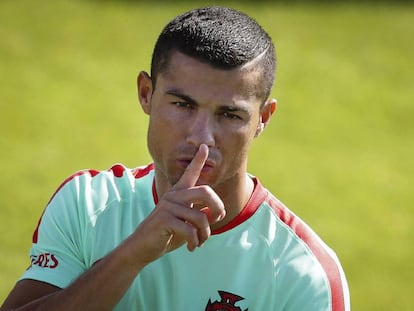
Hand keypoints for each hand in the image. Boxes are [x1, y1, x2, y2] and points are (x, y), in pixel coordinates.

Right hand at [126, 144, 225, 266]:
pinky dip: (195, 241)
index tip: (204, 146)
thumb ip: (201, 214)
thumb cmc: (168, 233)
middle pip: (205, 192)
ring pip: (201, 217)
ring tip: (200, 241)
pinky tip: (192, 247)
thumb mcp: (187, 222)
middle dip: (217, 207)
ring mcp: (168, 206)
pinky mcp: (164, 220)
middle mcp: (173, 195)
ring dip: (205, 233)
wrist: (143, 247)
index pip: (190, 172)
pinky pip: (190, 230)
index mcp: (178, 193)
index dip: (198, 160)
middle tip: (217, 220)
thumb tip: (218, 212)